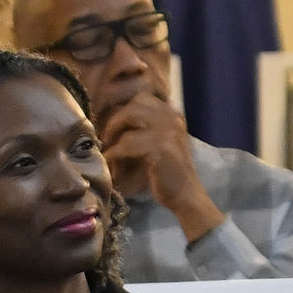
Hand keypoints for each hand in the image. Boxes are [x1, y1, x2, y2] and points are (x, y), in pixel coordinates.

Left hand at [97, 92, 221, 239]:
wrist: (185, 194)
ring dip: (113, 140)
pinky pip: (126, 145)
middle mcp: (172, 118)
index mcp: (172, 114)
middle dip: (115, 123)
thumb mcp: (159, 142)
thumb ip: (144, 127)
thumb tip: (112, 119)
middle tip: (107, 140)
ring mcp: (167, 132)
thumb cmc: (167, 171)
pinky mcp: (160, 149)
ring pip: (128, 125)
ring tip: (109, 154)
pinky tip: (112, 165)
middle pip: (133, 107)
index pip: (142, 99)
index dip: (124, 111)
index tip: (114, 128)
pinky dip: (114, 155)